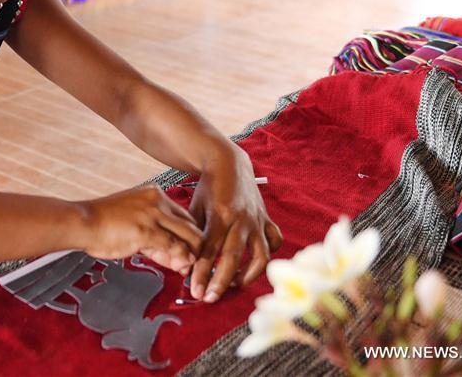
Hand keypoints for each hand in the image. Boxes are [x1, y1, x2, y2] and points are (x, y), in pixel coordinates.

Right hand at [79, 185, 203, 272]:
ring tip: (186, 268)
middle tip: (191, 263)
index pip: (183, 215)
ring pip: (187, 235)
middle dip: (195, 246)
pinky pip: (173, 246)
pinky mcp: (146, 230)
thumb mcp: (133, 222)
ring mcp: (152, 214)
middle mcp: (157, 200)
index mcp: (153, 193)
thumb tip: (171, 254)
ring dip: (191, 254)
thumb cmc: (102, 224)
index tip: (186, 250)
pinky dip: (180, 258)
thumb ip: (154, 236)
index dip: (188, 236)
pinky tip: (179, 266)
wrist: (82, 222)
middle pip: (190, 224)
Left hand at [188, 147, 282, 302]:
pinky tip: (254, 264)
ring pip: (260, 255)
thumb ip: (193, 236)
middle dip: (221, 281)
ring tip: (233, 285)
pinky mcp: (267, 219)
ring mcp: (257, 220)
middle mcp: (241, 219)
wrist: (229, 164)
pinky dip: (268, 254)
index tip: (195, 291)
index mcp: (220, 214)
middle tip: (209, 298)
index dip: (201, 272)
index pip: (210, 250)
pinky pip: (275, 241)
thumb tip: (186, 266)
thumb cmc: (208, 188)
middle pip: (233, 257)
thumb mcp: (195, 208)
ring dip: (248, 275)